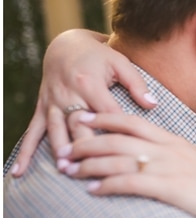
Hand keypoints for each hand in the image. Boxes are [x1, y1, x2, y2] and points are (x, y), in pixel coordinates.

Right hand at [11, 29, 156, 175]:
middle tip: (91, 169)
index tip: (126, 154)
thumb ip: (137, 84)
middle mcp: (68, 94)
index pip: (105, 113)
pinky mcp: (43, 109)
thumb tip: (153, 105)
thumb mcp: (121, 62)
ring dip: (60, 150)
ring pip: (55, 130)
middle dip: (84, 147)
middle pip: (78, 125)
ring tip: (65, 170)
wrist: (66, 45)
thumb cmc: (99, 57)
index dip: (115, 133)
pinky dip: (25, 152)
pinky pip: (33, 132)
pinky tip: (19, 172)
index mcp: (89, 83)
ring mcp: (53, 103)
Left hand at [57, 112, 195, 217]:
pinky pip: (132, 183)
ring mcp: (168, 168)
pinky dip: (109, 185)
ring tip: (69, 170)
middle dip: (85, 142)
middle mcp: (167, 149)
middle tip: (63, 150)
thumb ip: (176, 158)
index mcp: (173, 140)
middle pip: (116, 139)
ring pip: (118, 159)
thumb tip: (159, 161)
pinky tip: (93, 191)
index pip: (131, 121)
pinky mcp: (170, 188)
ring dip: (89, 164)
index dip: (102, 118)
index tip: (81, 118)